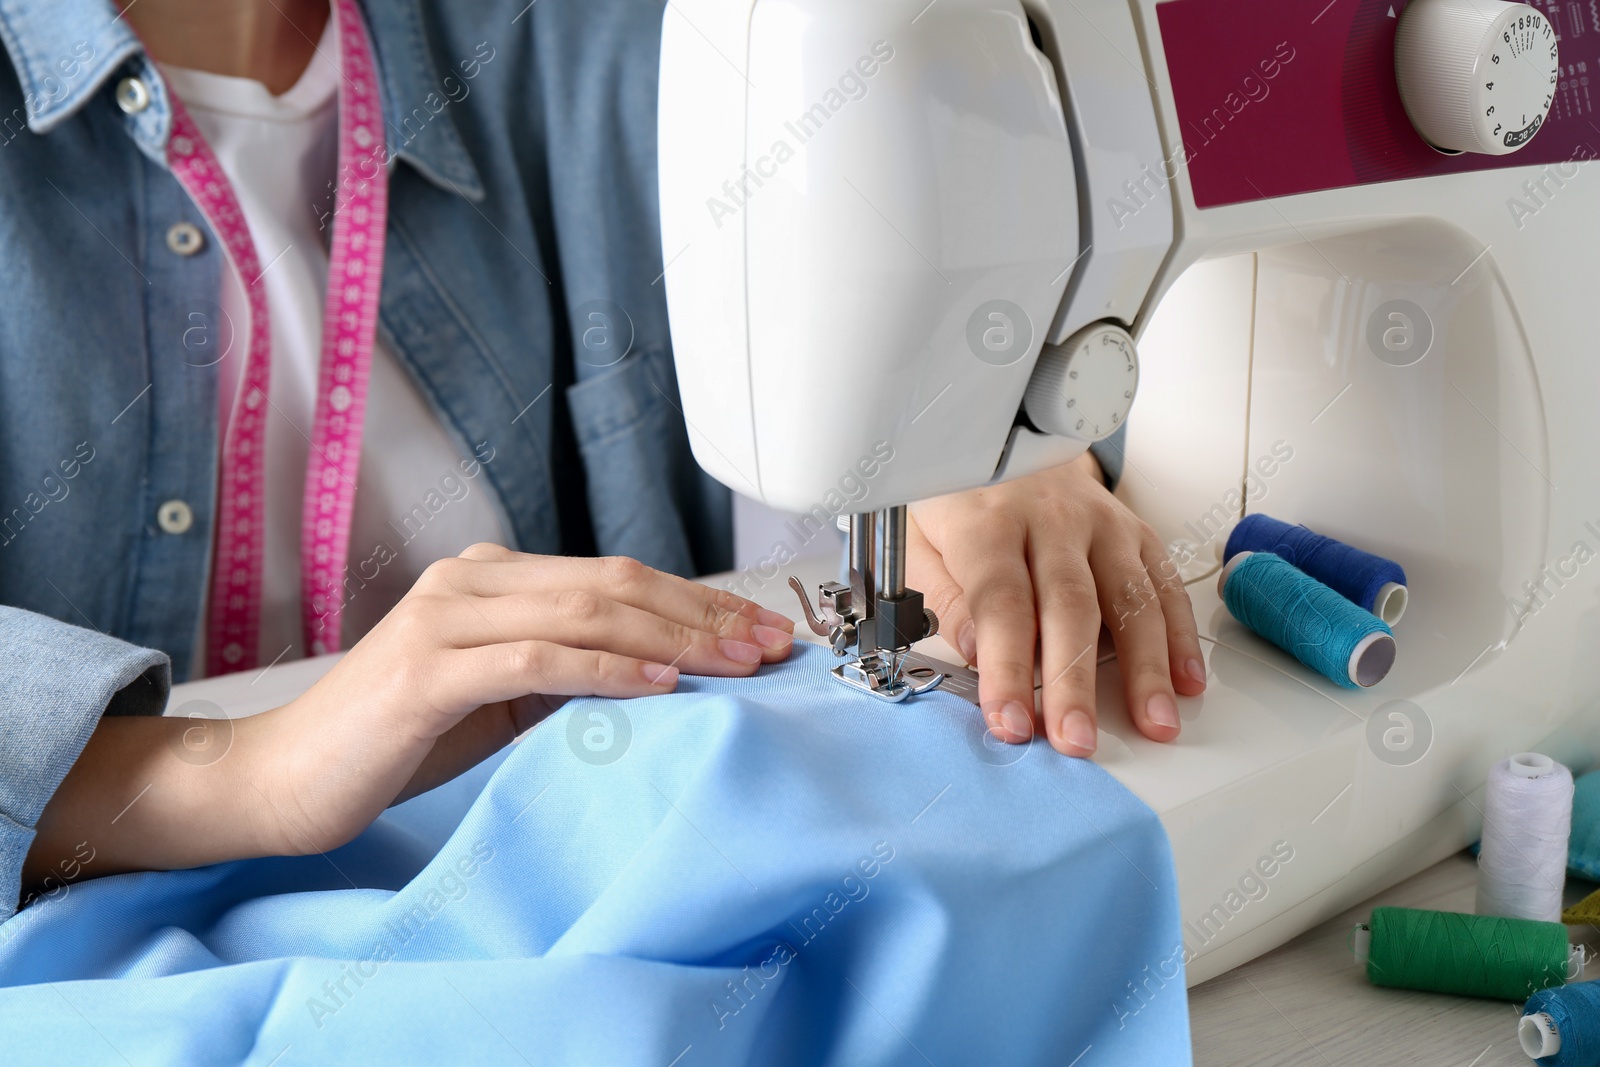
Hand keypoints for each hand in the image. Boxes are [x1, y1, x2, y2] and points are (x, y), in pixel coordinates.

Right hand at [24, 547, 794, 890]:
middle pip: (615, 585)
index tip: (761, 628)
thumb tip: (662, 667)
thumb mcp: (498, 695)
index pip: (616, 577)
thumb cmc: (396, 738)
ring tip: (738, 662)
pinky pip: (538, 661)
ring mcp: (447, 620)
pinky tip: (661, 684)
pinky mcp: (429, 672)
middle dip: (704, 614)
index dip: (697, 600)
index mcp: (491, 578)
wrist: (285, 777)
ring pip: (587, 612)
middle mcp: (471, 582)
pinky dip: (607, 669)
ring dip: (675, 639)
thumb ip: (567, 666)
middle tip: (772, 643)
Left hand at [907, 453, 1203, 757]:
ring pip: (1129, 595)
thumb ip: (945, 595)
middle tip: (1076, 740)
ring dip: (1145, 666)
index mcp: (988, 522)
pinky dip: (1179, 635)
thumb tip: (972, 650)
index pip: (1001, 602)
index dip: (1007, 666)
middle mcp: (1052, 519)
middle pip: (1070, 604)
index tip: (1008, 721)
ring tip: (1152, 723)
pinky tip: (1186, 681)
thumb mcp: (919, 541)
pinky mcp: (1134, 530)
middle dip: (1075, 681)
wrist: (1004, 436)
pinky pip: (1164, 583)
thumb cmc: (957, 500)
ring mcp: (1100, 522)